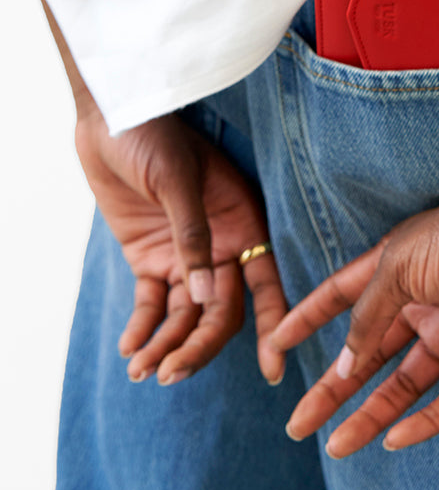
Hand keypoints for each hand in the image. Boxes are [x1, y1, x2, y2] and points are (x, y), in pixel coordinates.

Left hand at [75, 106, 285, 386]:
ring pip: (185, 315)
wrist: (114, 115)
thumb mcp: (178, 181)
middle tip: (172, 374)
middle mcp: (221, 245)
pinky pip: (150, 304)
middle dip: (200, 346)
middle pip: (220, 311)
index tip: (273, 369)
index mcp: (244, 222)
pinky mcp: (150, 257)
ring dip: (167, 345)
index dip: (273, 326)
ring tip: (143, 370)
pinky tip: (130, 350)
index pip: (265, 283)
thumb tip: (204, 298)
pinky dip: (142, 328)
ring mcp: (184, 255)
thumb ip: (193, 237)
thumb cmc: (156, 135)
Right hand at [270, 180, 438, 456]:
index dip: (308, 320)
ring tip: (335, 444)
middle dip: (331, 390)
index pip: (339, 299)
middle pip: (366, 355)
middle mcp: (419, 304)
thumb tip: (343, 364)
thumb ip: (367, 315)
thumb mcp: (397, 267)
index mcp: (393, 271)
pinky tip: (395, 439)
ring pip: (402, 385)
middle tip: (298, 424)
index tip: (277, 344)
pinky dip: (425, 421)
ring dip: (368, 414)